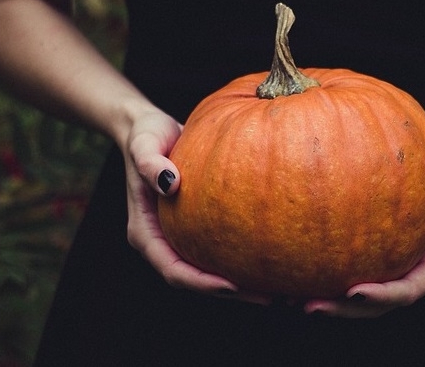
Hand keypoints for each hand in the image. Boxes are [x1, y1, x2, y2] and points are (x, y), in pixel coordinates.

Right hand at [122, 109, 271, 304]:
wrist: (151, 128)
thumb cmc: (145, 135)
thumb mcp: (144, 144)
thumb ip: (150, 163)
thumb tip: (170, 183)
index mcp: (145, 234)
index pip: (173, 270)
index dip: (201, 283)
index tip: (232, 285)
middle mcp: (163, 242)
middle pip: (196, 280)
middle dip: (231, 293)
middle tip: (270, 297)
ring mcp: (181, 236)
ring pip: (211, 270)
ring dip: (243, 283)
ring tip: (281, 287)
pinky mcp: (198, 227)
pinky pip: (221, 249)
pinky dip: (244, 257)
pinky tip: (275, 256)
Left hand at [302, 155, 424, 317]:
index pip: (409, 290)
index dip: (383, 297)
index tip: (354, 292)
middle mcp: (413, 274)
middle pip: (378, 306)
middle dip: (345, 310)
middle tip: (310, 306)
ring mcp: (394, 271)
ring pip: (360, 299)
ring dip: (329, 303)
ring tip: (292, 299)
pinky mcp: (376, 262)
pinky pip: (349, 274)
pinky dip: (324, 278)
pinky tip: (294, 273)